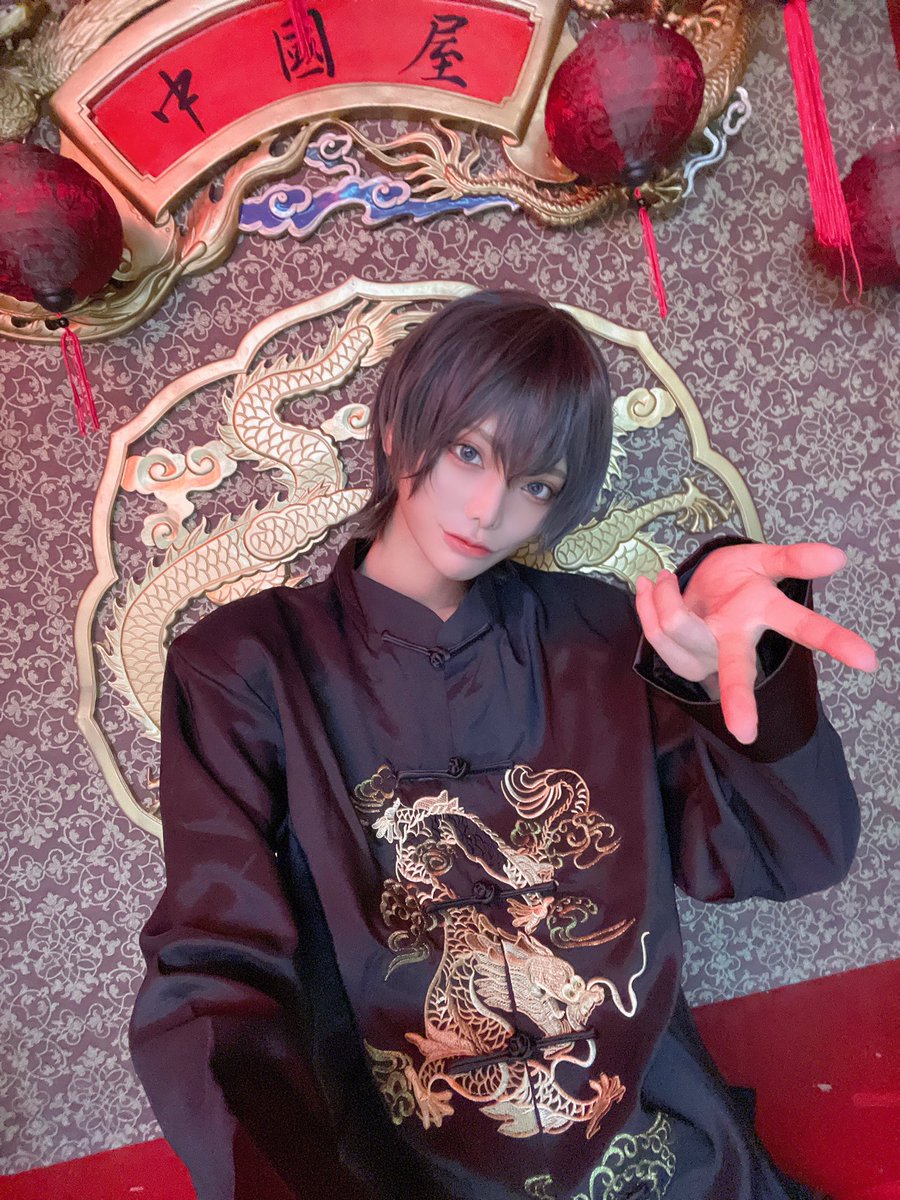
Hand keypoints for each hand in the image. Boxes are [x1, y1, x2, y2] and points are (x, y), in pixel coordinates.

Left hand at [635, 543, 877, 744]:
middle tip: (745, 731)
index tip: (869, 661)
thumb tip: (838, 556)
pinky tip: (648, 585)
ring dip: (665, 597)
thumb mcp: (766, 561)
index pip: (803, 628)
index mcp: (764, 618)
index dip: (835, 641)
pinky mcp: (675, 652)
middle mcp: (734, 643)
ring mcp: (704, 651)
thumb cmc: (737, 580)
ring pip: (676, 630)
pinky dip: (647, 601)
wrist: (701, 586)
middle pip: (737, 673)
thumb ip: (796, 559)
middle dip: (738, 700)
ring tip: (663, 576)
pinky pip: (654, 628)